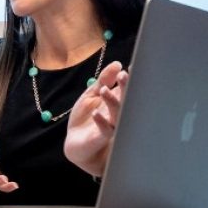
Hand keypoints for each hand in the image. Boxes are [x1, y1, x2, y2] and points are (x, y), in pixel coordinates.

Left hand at [64, 61, 128, 176]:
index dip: (130, 79)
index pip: (126, 88)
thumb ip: (103, 79)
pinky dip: (102, 121)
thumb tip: (117, 64)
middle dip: (126, 88)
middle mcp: (118, 113)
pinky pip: (106, 130)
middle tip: (124, 76)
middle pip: (126, 100)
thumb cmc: (86, 118)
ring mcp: (113, 126)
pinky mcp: (102, 138)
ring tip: (104, 90)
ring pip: (118, 114)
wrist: (76, 143)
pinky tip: (97, 113)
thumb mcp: (91, 95)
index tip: (131, 67)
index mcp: (117, 100)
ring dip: (112, 102)